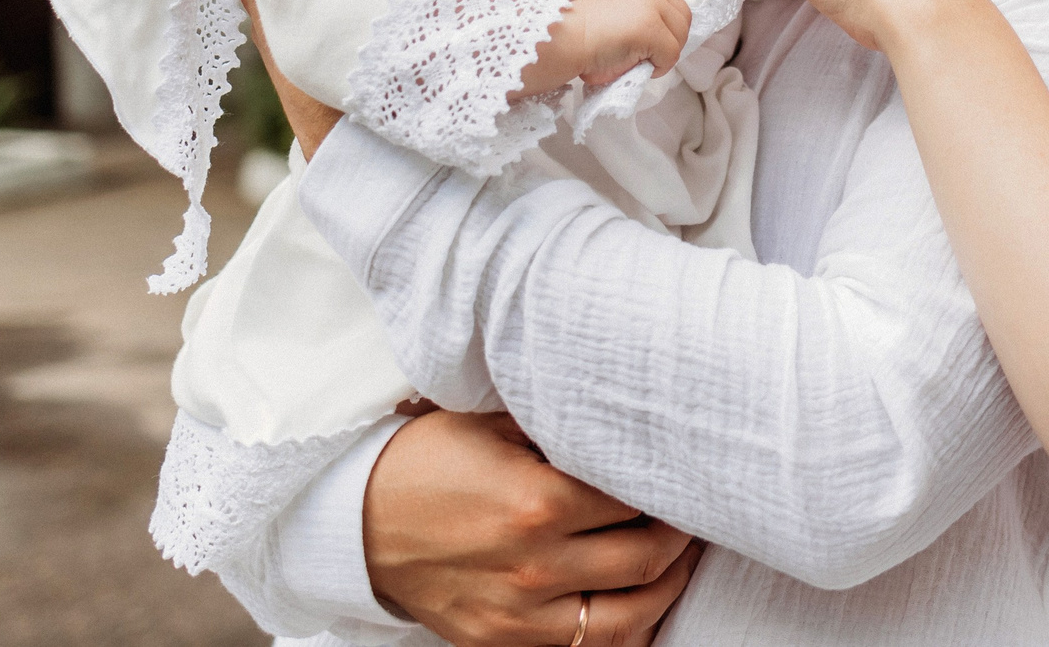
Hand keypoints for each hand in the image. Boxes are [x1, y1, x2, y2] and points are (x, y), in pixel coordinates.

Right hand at [363, 410, 698, 646]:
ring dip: (667, 587)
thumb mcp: (495, 424)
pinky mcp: (502, 642)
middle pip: (645, 557)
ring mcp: (519, 613)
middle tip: (692, 512)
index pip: (638, 498)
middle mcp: (534, 564)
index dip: (668, 485)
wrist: (356, 520)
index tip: (683, 472)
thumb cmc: (429, 461)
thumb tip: (626, 425)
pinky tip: (640, 603)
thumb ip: (561, 429)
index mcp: (539, 501)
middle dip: (680, 535)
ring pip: (628, 617)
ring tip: (678, 560)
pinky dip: (625, 631)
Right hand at [526, 0, 690, 98]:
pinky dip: (659, 67)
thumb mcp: (608, 7)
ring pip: (680, 36)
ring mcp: (650, 7)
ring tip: (640, 61)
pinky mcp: (651, 29)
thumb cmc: (573, 32)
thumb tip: (657, 29)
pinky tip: (638, 67)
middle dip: (672, 38)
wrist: (558, 40)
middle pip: (683, 15)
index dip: (670, 21)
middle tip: (650, 54)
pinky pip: (671, 55)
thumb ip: (633, 9)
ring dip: (665, 54)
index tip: (654, 37)